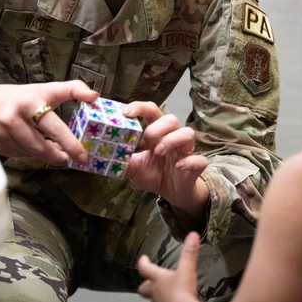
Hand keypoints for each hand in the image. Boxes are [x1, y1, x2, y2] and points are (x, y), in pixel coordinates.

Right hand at [0, 81, 97, 165]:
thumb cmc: (24, 96)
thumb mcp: (48, 89)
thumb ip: (73, 89)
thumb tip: (94, 96)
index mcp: (29, 103)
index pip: (54, 127)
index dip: (70, 144)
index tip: (83, 156)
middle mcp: (13, 120)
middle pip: (42, 147)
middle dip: (60, 156)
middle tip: (74, 159)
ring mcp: (4, 135)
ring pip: (33, 154)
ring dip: (48, 156)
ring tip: (58, 151)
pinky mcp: (0, 147)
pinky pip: (24, 156)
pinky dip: (35, 155)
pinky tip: (40, 147)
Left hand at [124, 101, 208, 216]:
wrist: (173, 194)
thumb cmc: (155, 175)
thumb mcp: (134, 168)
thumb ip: (122, 159)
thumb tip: (102, 154)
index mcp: (158, 134)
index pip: (152, 112)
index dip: (140, 107)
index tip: (126, 112)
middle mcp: (173, 138)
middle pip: (171, 119)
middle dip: (157, 127)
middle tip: (146, 141)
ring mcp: (185, 151)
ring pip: (188, 133)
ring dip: (172, 140)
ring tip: (159, 152)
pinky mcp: (196, 166)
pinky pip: (199, 159)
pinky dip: (189, 161)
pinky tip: (178, 167)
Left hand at [137, 232, 201, 301]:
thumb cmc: (182, 291)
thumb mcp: (188, 270)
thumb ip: (190, 253)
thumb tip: (193, 234)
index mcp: (158, 280)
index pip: (145, 269)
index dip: (143, 263)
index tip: (143, 258)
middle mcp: (155, 294)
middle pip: (143, 289)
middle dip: (145, 285)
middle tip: (148, 282)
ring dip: (157, 299)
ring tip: (165, 297)